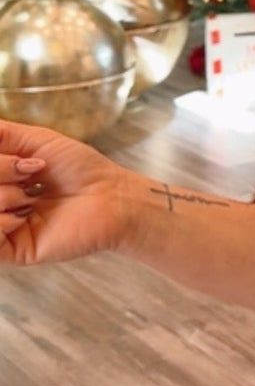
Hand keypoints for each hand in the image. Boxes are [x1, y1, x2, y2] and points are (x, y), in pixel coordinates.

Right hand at [0, 121, 129, 267]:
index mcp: (3, 178)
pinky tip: (22, 217)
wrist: (111, 196)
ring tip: (31, 197)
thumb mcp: (35, 139)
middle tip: (30, 170)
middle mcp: (1, 202)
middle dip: (0, 170)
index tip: (19, 157)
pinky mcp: (13, 250)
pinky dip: (0, 221)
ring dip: (2, 197)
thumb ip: (0, 135)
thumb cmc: (80, 168)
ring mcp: (5, 227)